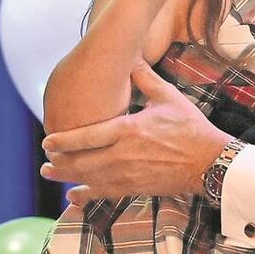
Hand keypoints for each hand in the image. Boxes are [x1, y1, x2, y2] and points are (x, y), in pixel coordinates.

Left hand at [40, 64, 232, 204]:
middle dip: (59, 162)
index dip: (63, 140)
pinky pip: (104, 194)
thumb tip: (131, 56)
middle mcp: (123, 156)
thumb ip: (145, 78)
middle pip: (81, 162)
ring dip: (66, 178)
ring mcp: (128, 175)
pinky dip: (86, 196)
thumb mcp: (168, 98)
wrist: (209, 161)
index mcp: (128, 131)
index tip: (47, 141)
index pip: (86, 137)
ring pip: (88, 179)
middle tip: (45, 160)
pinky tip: (73, 197)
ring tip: (50, 174)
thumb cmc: (190, 127)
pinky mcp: (135, 188)